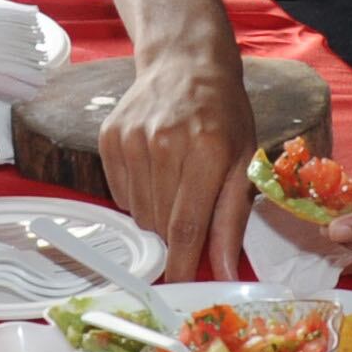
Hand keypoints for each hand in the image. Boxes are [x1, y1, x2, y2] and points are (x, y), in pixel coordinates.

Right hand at [102, 47, 257, 278]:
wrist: (185, 63)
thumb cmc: (223, 114)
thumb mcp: (242, 162)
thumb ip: (231, 221)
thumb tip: (225, 271)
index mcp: (206, 150)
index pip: (187, 225)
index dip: (183, 264)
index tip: (182, 288)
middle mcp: (165, 143)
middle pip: (161, 224)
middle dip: (177, 235)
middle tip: (192, 211)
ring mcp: (132, 139)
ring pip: (139, 213)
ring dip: (158, 214)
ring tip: (176, 183)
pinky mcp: (109, 138)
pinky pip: (121, 194)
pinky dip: (139, 196)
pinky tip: (155, 170)